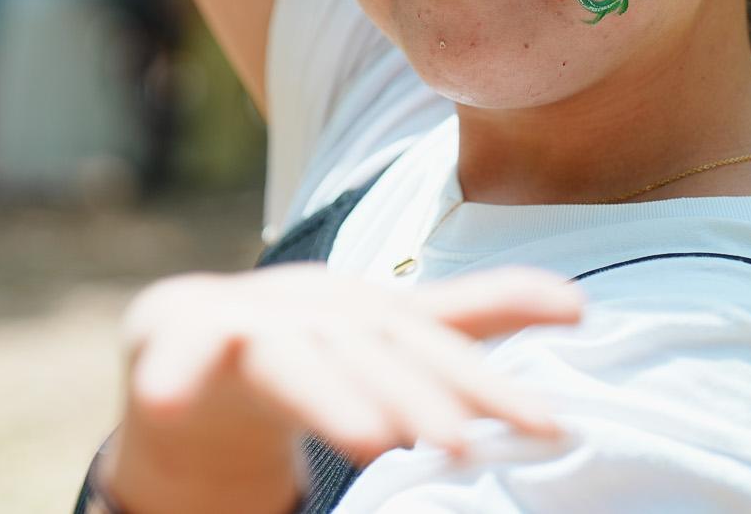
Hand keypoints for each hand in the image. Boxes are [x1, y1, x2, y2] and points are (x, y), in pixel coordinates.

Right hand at [102, 264, 583, 513]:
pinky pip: (178, 359)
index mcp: (373, 316)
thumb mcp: (394, 335)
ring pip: (294, 360)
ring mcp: (249, 322)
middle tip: (463, 444)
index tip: (555, 429)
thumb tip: (583, 305)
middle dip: (422, 397)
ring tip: (372, 441)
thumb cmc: (313, 341)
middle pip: (377, 358)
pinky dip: (171, 374)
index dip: (496, 389)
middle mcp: (319, 313)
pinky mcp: (179, 335)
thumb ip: (477, 318)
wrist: (189, 335)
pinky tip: (166, 402)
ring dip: (330, 394)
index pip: (442, 355)